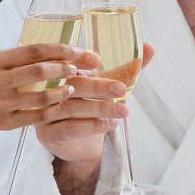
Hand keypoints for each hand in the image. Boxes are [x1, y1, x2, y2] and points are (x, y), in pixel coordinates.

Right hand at [0, 42, 97, 185]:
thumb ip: (5, 59)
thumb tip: (33, 49)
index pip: (32, 50)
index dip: (59, 49)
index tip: (77, 49)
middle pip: (40, 69)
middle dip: (66, 66)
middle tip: (83, 67)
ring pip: (39, 94)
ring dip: (61, 90)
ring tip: (74, 86)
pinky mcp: (2, 122)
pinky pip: (33, 116)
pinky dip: (50, 110)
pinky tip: (61, 105)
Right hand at [35, 43, 154, 166]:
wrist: (81, 147)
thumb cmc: (93, 110)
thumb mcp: (110, 88)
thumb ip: (127, 69)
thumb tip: (150, 47)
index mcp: (60, 74)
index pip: (67, 61)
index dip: (81, 59)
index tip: (99, 60)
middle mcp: (48, 91)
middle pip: (72, 84)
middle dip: (98, 86)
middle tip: (121, 89)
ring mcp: (44, 113)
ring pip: (72, 107)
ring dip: (101, 108)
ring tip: (124, 110)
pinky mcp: (48, 134)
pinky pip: (70, 128)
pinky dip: (92, 125)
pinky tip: (110, 123)